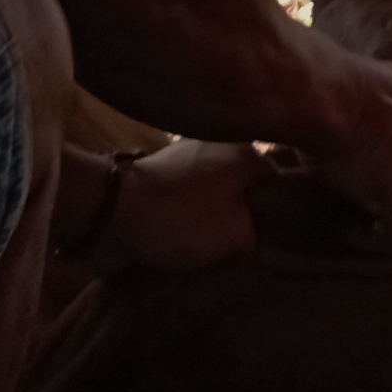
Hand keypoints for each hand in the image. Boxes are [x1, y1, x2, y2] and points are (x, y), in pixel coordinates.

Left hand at [73, 138, 263, 277]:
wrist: (112, 213)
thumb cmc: (184, 220)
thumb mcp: (238, 237)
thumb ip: (259, 235)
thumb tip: (257, 237)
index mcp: (246, 150)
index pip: (279, 181)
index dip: (280, 212)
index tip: (274, 238)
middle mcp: (219, 144)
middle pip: (244, 186)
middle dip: (243, 213)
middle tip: (244, 246)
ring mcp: (184, 156)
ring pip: (214, 192)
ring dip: (212, 216)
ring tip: (213, 248)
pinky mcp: (157, 174)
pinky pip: (186, 197)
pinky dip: (186, 214)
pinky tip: (186, 238)